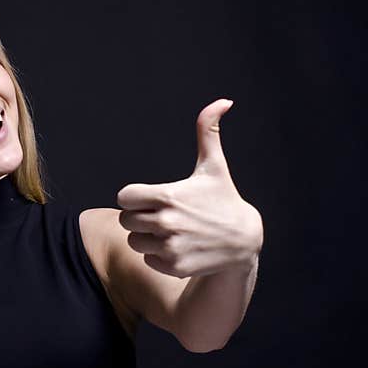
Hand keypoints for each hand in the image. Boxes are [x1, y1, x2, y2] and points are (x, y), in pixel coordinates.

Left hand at [116, 99, 263, 278]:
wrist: (244, 241)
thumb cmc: (223, 200)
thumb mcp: (214, 167)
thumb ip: (208, 132)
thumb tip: (222, 101)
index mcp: (168, 196)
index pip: (124, 198)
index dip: (134, 198)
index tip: (150, 198)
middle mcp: (166, 222)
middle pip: (125, 220)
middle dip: (139, 217)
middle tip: (162, 215)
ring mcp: (170, 246)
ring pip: (134, 242)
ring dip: (148, 238)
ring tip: (172, 231)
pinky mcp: (174, 266)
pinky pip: (147, 259)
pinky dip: (159, 256)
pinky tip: (179, 247)